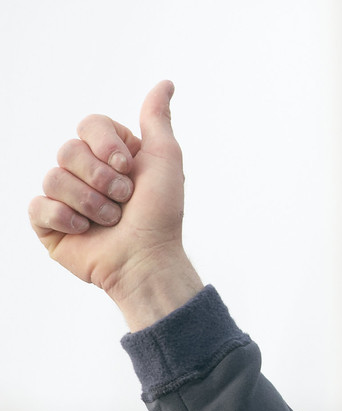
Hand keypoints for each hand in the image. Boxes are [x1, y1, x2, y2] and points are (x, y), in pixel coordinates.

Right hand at [28, 81, 200, 329]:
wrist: (147, 260)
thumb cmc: (161, 213)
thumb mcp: (165, 159)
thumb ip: (157, 119)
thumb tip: (166, 83)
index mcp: (109, 154)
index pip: (89, 124)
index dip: (105, 144)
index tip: (127, 166)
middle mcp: (85, 172)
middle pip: (68, 150)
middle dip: (101, 178)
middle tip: (124, 199)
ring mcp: (64, 197)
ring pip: (52, 176)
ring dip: (90, 202)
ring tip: (110, 220)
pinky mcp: (48, 223)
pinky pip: (38, 205)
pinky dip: (66, 218)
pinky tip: (86, 231)